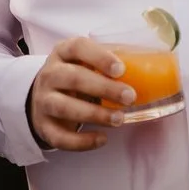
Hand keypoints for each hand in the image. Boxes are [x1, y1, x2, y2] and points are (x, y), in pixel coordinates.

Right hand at [24, 36, 130, 151]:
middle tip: (130, 97)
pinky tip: (102, 139)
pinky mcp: (44, 126)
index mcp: (62, 53)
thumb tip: (146, 69)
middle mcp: (49, 75)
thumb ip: (106, 65)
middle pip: (73, 78)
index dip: (99, 57)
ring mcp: (43, 101)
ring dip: (95, 114)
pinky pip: (60, 137)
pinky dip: (82, 141)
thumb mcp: (84, 64)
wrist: (42, 99)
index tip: (121, 69)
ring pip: (65, 107)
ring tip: (119, 119)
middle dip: (104, 88)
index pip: (77, 47)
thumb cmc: (74, 78)